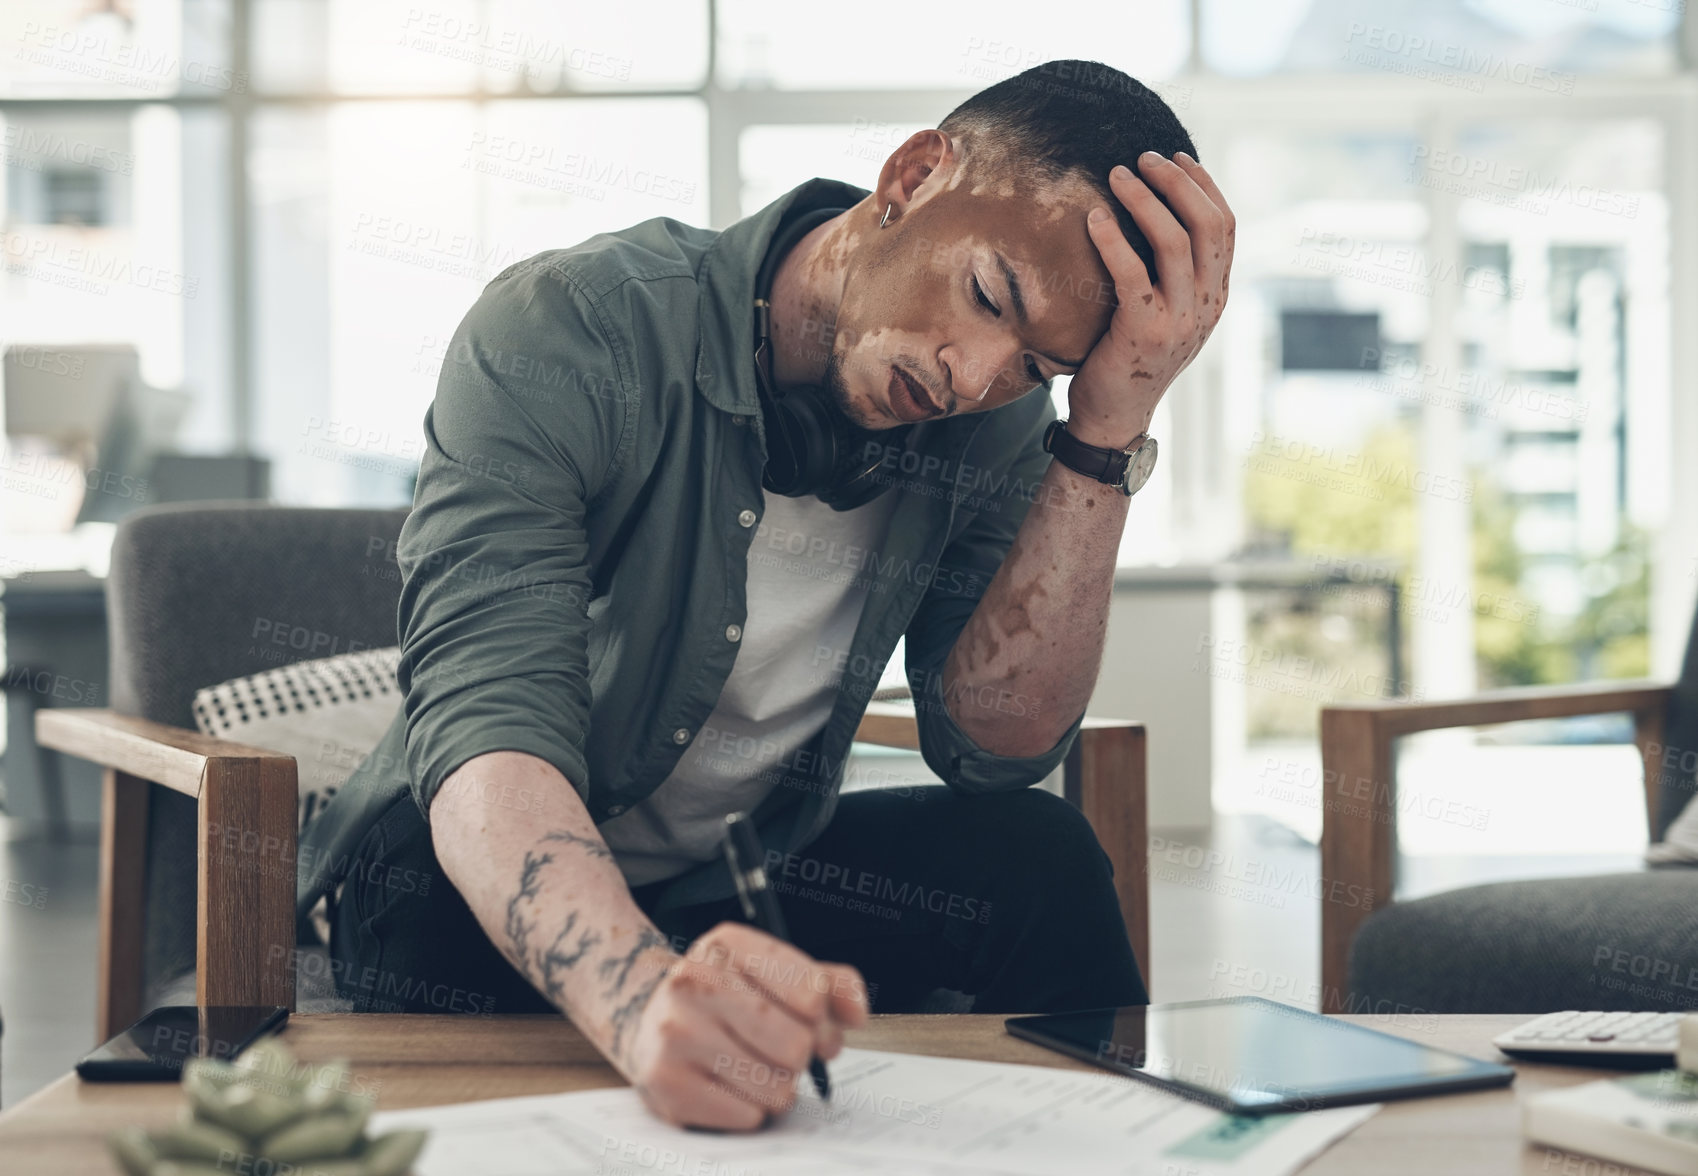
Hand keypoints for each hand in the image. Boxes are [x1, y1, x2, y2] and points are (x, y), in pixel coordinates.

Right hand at [620, 922, 869, 1129]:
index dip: (824, 1018)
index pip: (811, 991)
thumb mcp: (774, 972)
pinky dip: (750, 1110)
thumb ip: (830, 984)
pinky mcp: (666, 1082)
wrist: (648, 1021)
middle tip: (783, 1052)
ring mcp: (677, 1032)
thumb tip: (856, 1014)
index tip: (812, 1022)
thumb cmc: (727, 998)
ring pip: (776, 1087)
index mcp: (727, 944)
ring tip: (754, 1069)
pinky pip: (747, 1116)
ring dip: (778, 1088)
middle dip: (801, 1057)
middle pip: (797, 1045)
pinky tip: (729, 1087)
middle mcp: (695, 980)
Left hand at [1066, 151, 1234, 448]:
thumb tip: (1155, 216)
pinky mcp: (1145, 332)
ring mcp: (1181, 319)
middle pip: (1206, 223)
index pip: (1225, 226)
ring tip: (1117, 175)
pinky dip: (1112, 239)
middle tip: (1143, 157)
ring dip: (1145, 199)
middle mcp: (1207, 304)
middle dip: (1176, 181)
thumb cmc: (1127, 357)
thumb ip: (1171, 274)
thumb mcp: (1164, 312)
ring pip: (1174, 240)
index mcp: (1216, 295)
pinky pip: (1132, 273)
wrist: (1113, 415)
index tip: (1177, 157)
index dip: (1203, 185)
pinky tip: (1093, 218)